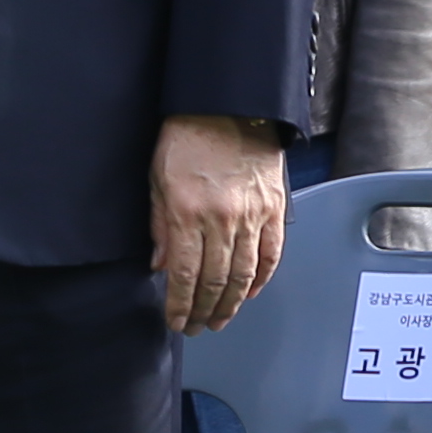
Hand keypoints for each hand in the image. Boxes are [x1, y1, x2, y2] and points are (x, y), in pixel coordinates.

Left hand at [153, 114, 288, 333]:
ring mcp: (251, 215)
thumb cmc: (187, 136)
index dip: (180, 306)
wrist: (227, 105)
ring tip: (220, 319)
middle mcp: (221, 219)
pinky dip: (261, 280)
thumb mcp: (157, 178)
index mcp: (187, 212)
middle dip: (203, 311)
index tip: (177, 321)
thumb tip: (161, 266)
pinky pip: (271, 255)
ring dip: (231, 304)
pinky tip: (249, 293)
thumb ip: (159, 226)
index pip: (184, 275)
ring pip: (244, 275)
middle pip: (214, 281)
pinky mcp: (274, 208)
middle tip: (197, 327)